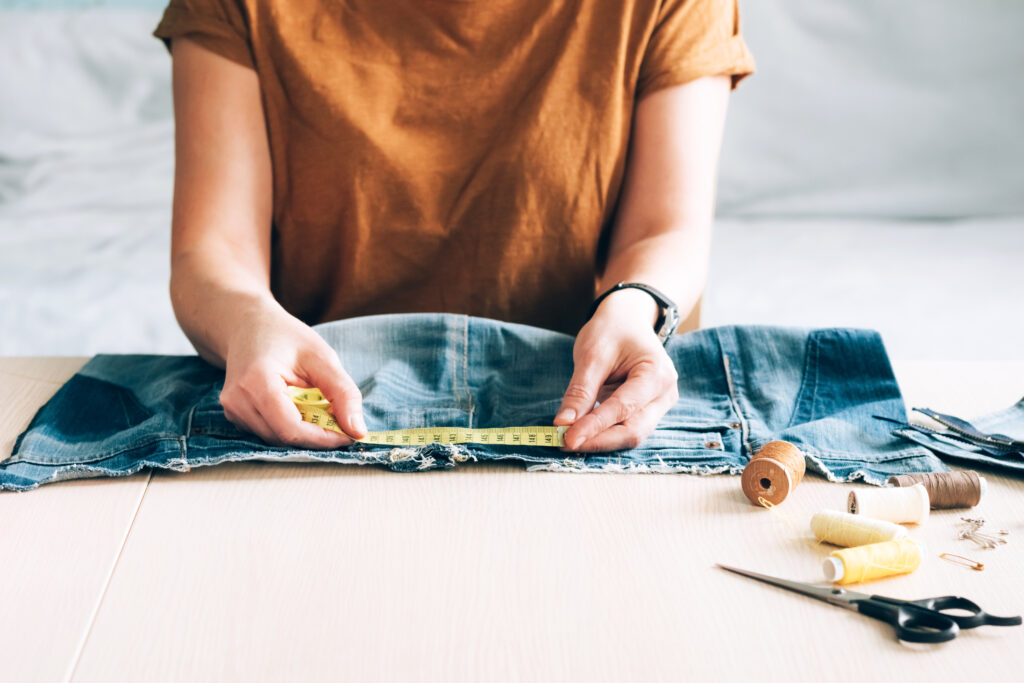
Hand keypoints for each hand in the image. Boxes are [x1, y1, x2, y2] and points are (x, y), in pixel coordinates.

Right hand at [219, 299, 366, 447]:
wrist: (248, 326)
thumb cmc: (285, 336)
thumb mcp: (322, 357)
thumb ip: (342, 393)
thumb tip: (357, 431)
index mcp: (257, 382)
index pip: (291, 429)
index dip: (323, 438)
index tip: (349, 435)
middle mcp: (237, 401)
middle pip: (283, 438)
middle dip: (316, 437)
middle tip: (341, 424)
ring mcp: (232, 410)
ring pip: (276, 440)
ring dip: (304, 434)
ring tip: (321, 411)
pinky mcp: (234, 415)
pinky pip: (268, 433)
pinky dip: (290, 428)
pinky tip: (300, 409)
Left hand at [554, 290, 678, 451]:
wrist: (628, 319)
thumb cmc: (612, 330)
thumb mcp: (592, 354)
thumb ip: (580, 391)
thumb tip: (563, 424)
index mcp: (657, 374)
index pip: (623, 409)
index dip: (594, 427)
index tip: (567, 438)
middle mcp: (665, 394)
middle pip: (633, 431)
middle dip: (598, 441)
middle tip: (564, 443)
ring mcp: (659, 405)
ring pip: (630, 434)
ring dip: (600, 441)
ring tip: (569, 440)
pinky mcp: (647, 411)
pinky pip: (627, 428)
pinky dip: (604, 434)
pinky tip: (582, 434)